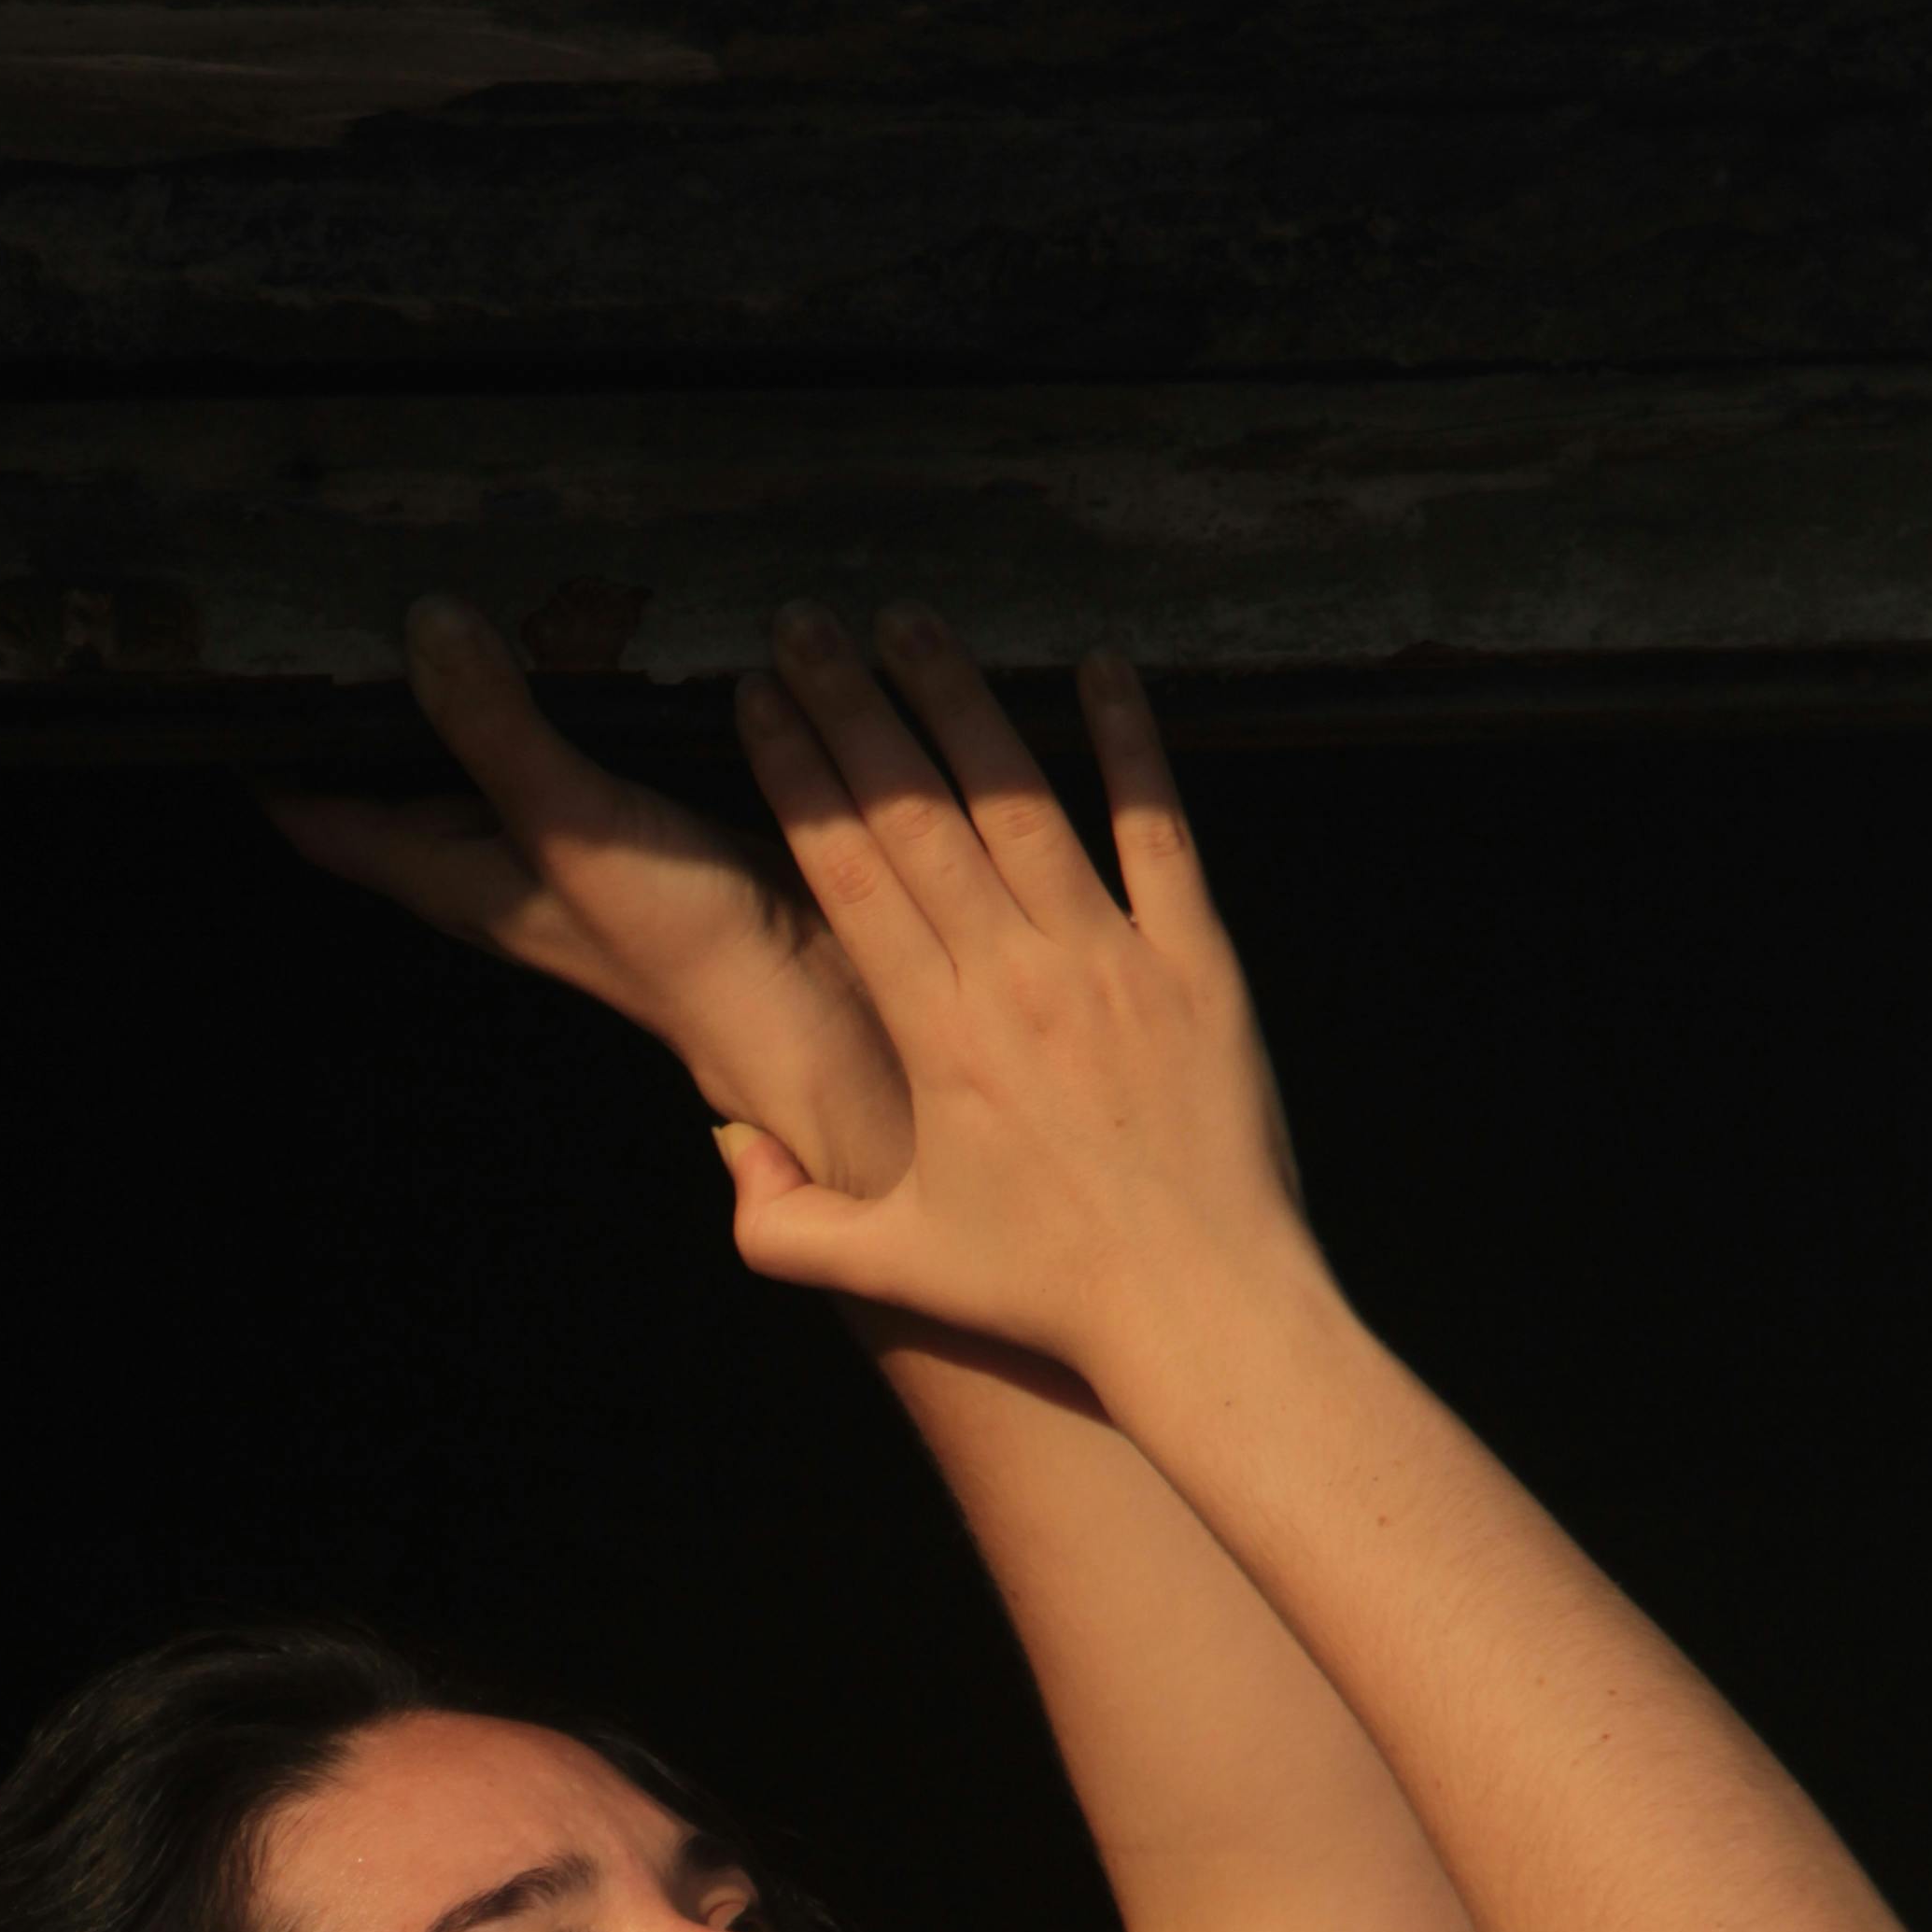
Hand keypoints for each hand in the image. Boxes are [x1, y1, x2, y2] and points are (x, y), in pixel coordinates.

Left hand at [263, 598, 915, 1205]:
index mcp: (453, 877)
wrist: (807, 996)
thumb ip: (498, 733)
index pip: (326, 822)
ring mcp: (559, 841)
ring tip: (424, 592)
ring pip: (474, 760)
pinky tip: (552, 634)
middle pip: (392, 785)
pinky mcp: (625, 817)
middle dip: (358, 711)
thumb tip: (425, 629)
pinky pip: (554, 746)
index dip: (272, 762)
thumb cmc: (680, 944)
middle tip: (328, 605)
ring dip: (451, 694)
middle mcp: (493, 862)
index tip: (231, 680)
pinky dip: (537, 694)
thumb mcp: (572, 825)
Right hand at [720, 611, 1318, 1380]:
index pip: (848, 871)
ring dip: (960, 701)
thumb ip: (783, 1222)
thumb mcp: (891, 1269)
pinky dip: (1131, 745)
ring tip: (910, 622)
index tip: (754, 697)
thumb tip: (728, 1149)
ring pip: (1021, 799)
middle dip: (850, 705)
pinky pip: (1159, 830)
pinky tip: (1100, 668)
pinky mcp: (1198, 962)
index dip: (795, 773)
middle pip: (916, 812)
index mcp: (937, 1036)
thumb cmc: (1046, 1293)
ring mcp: (1115, 959)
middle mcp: (1019, 977)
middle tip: (805, 623)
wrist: (1203, 1309)